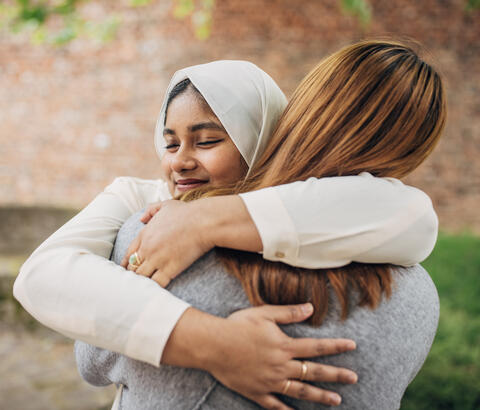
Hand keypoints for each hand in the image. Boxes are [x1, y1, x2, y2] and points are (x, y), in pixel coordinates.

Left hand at [121, 199, 213, 285]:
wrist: (202, 222)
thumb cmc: (187, 213)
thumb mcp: (166, 205)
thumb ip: (151, 210)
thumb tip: (141, 219)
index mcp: (145, 234)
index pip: (129, 252)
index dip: (127, 262)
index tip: (127, 268)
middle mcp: (147, 248)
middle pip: (133, 267)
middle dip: (134, 273)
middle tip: (136, 280)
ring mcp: (157, 260)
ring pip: (142, 277)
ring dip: (142, 282)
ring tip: (144, 288)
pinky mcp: (169, 269)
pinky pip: (156, 284)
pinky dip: (154, 288)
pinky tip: (156, 290)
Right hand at [205, 303, 356, 408]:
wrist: (213, 345)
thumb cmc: (237, 326)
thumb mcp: (264, 314)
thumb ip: (288, 313)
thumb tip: (310, 308)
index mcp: (284, 346)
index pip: (316, 347)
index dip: (336, 346)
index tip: (352, 346)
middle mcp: (281, 366)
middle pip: (314, 372)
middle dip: (336, 375)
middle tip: (354, 378)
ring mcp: (270, 382)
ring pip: (301, 391)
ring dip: (320, 396)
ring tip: (337, 400)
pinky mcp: (257, 392)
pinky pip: (275, 405)